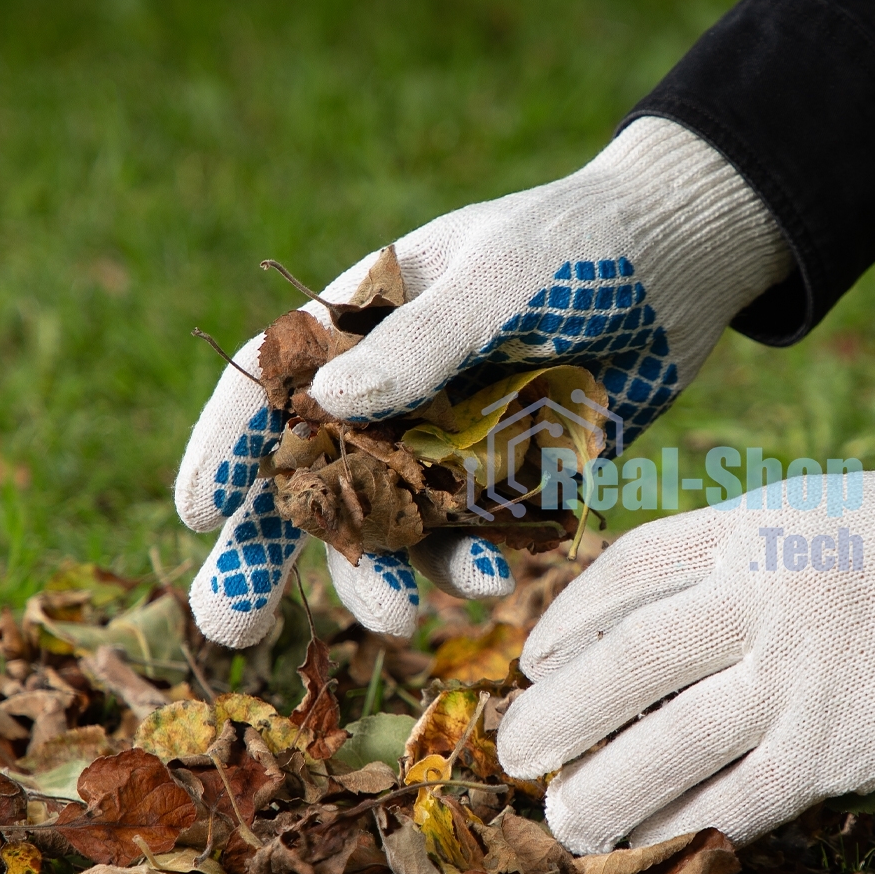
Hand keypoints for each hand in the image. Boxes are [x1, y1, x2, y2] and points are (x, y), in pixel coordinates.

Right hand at [175, 117, 789, 648]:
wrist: (679, 265)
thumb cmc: (580, 244)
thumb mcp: (503, 276)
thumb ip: (426, 339)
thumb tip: (332, 400)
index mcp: (365, 320)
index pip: (275, 383)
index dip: (229, 446)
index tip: (195, 512)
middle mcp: (395, 391)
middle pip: (313, 479)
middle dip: (270, 554)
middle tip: (232, 629)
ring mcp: (451, 441)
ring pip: (392, 527)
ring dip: (383, 576)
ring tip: (396, 619)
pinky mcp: (512, 479)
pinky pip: (475, 537)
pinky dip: (473, 565)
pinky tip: (494, 580)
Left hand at [497, 431, 874, 852]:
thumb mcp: (829, 511)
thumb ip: (753, 557)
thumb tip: (686, 617)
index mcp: (752, 525)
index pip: (627, 572)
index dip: (569, 618)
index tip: (535, 656)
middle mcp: (757, 596)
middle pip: (624, 662)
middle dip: (559, 712)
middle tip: (513, 753)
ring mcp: (796, 673)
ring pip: (667, 743)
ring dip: (605, 789)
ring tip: (563, 821)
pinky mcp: (839, 744)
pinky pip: (741, 796)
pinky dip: (690, 822)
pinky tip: (656, 842)